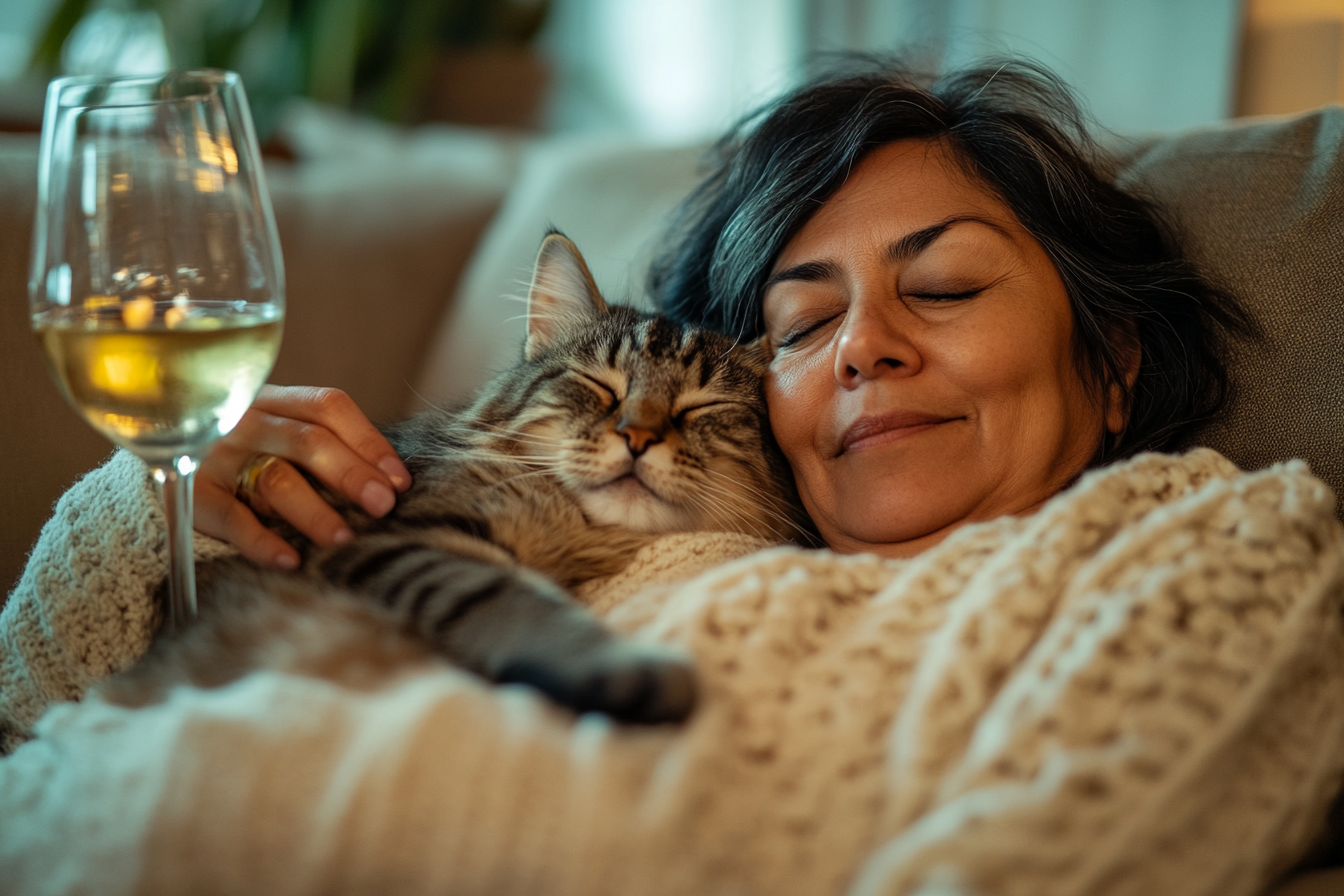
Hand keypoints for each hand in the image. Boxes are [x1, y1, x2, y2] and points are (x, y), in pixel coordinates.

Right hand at [194, 386, 411, 568]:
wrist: (151, 458)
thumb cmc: (237, 455)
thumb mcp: (274, 436)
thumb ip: (318, 447)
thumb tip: (389, 484)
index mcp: (274, 400)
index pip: (328, 407)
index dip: (369, 441)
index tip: (400, 480)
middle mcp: (245, 419)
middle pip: (309, 441)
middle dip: (352, 474)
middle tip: (383, 506)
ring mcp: (214, 454)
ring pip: (275, 479)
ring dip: (314, 511)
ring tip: (343, 539)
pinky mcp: (188, 492)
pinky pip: (230, 517)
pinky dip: (262, 540)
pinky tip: (290, 559)